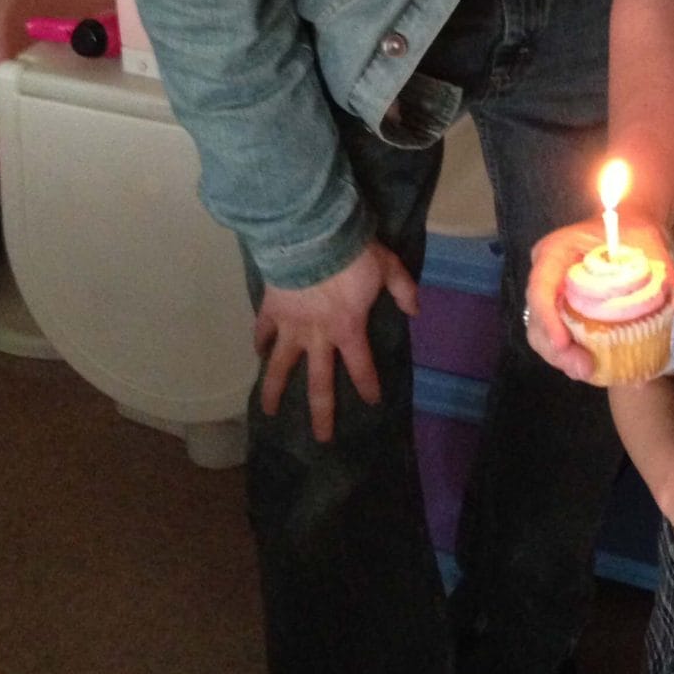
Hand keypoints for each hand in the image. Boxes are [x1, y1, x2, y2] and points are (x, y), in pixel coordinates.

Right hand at [254, 242, 418, 441]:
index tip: (371, 402)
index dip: (367, 385)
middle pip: (319, 383)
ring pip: (279, 366)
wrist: (311, 235)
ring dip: (273, 390)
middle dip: (322, 412)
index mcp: (348, 329)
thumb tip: (416, 310)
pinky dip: (259, 342)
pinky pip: (262, 332)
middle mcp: (318, 337)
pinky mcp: (271, 310)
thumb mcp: (388, 266)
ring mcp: (291, 326)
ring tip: (269, 411)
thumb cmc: (353, 253)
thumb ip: (403, 289)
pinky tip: (257, 353)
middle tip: (321, 438)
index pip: (361, 366)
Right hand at [525, 214, 673, 383]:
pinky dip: (572, 355)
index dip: (548, 318)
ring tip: (591, 373)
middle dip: (557, 351)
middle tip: (585, 369)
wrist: (628, 227)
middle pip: (536, 319)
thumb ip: (665, 275)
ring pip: (542, 335)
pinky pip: (558, 337)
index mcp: (556, 251)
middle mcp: (545, 274)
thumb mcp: (648, 247)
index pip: (540, 287)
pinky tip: (594, 368)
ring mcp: (551, 295)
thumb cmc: (632, 232)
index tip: (564, 343)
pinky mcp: (562, 311)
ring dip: (563, 359)